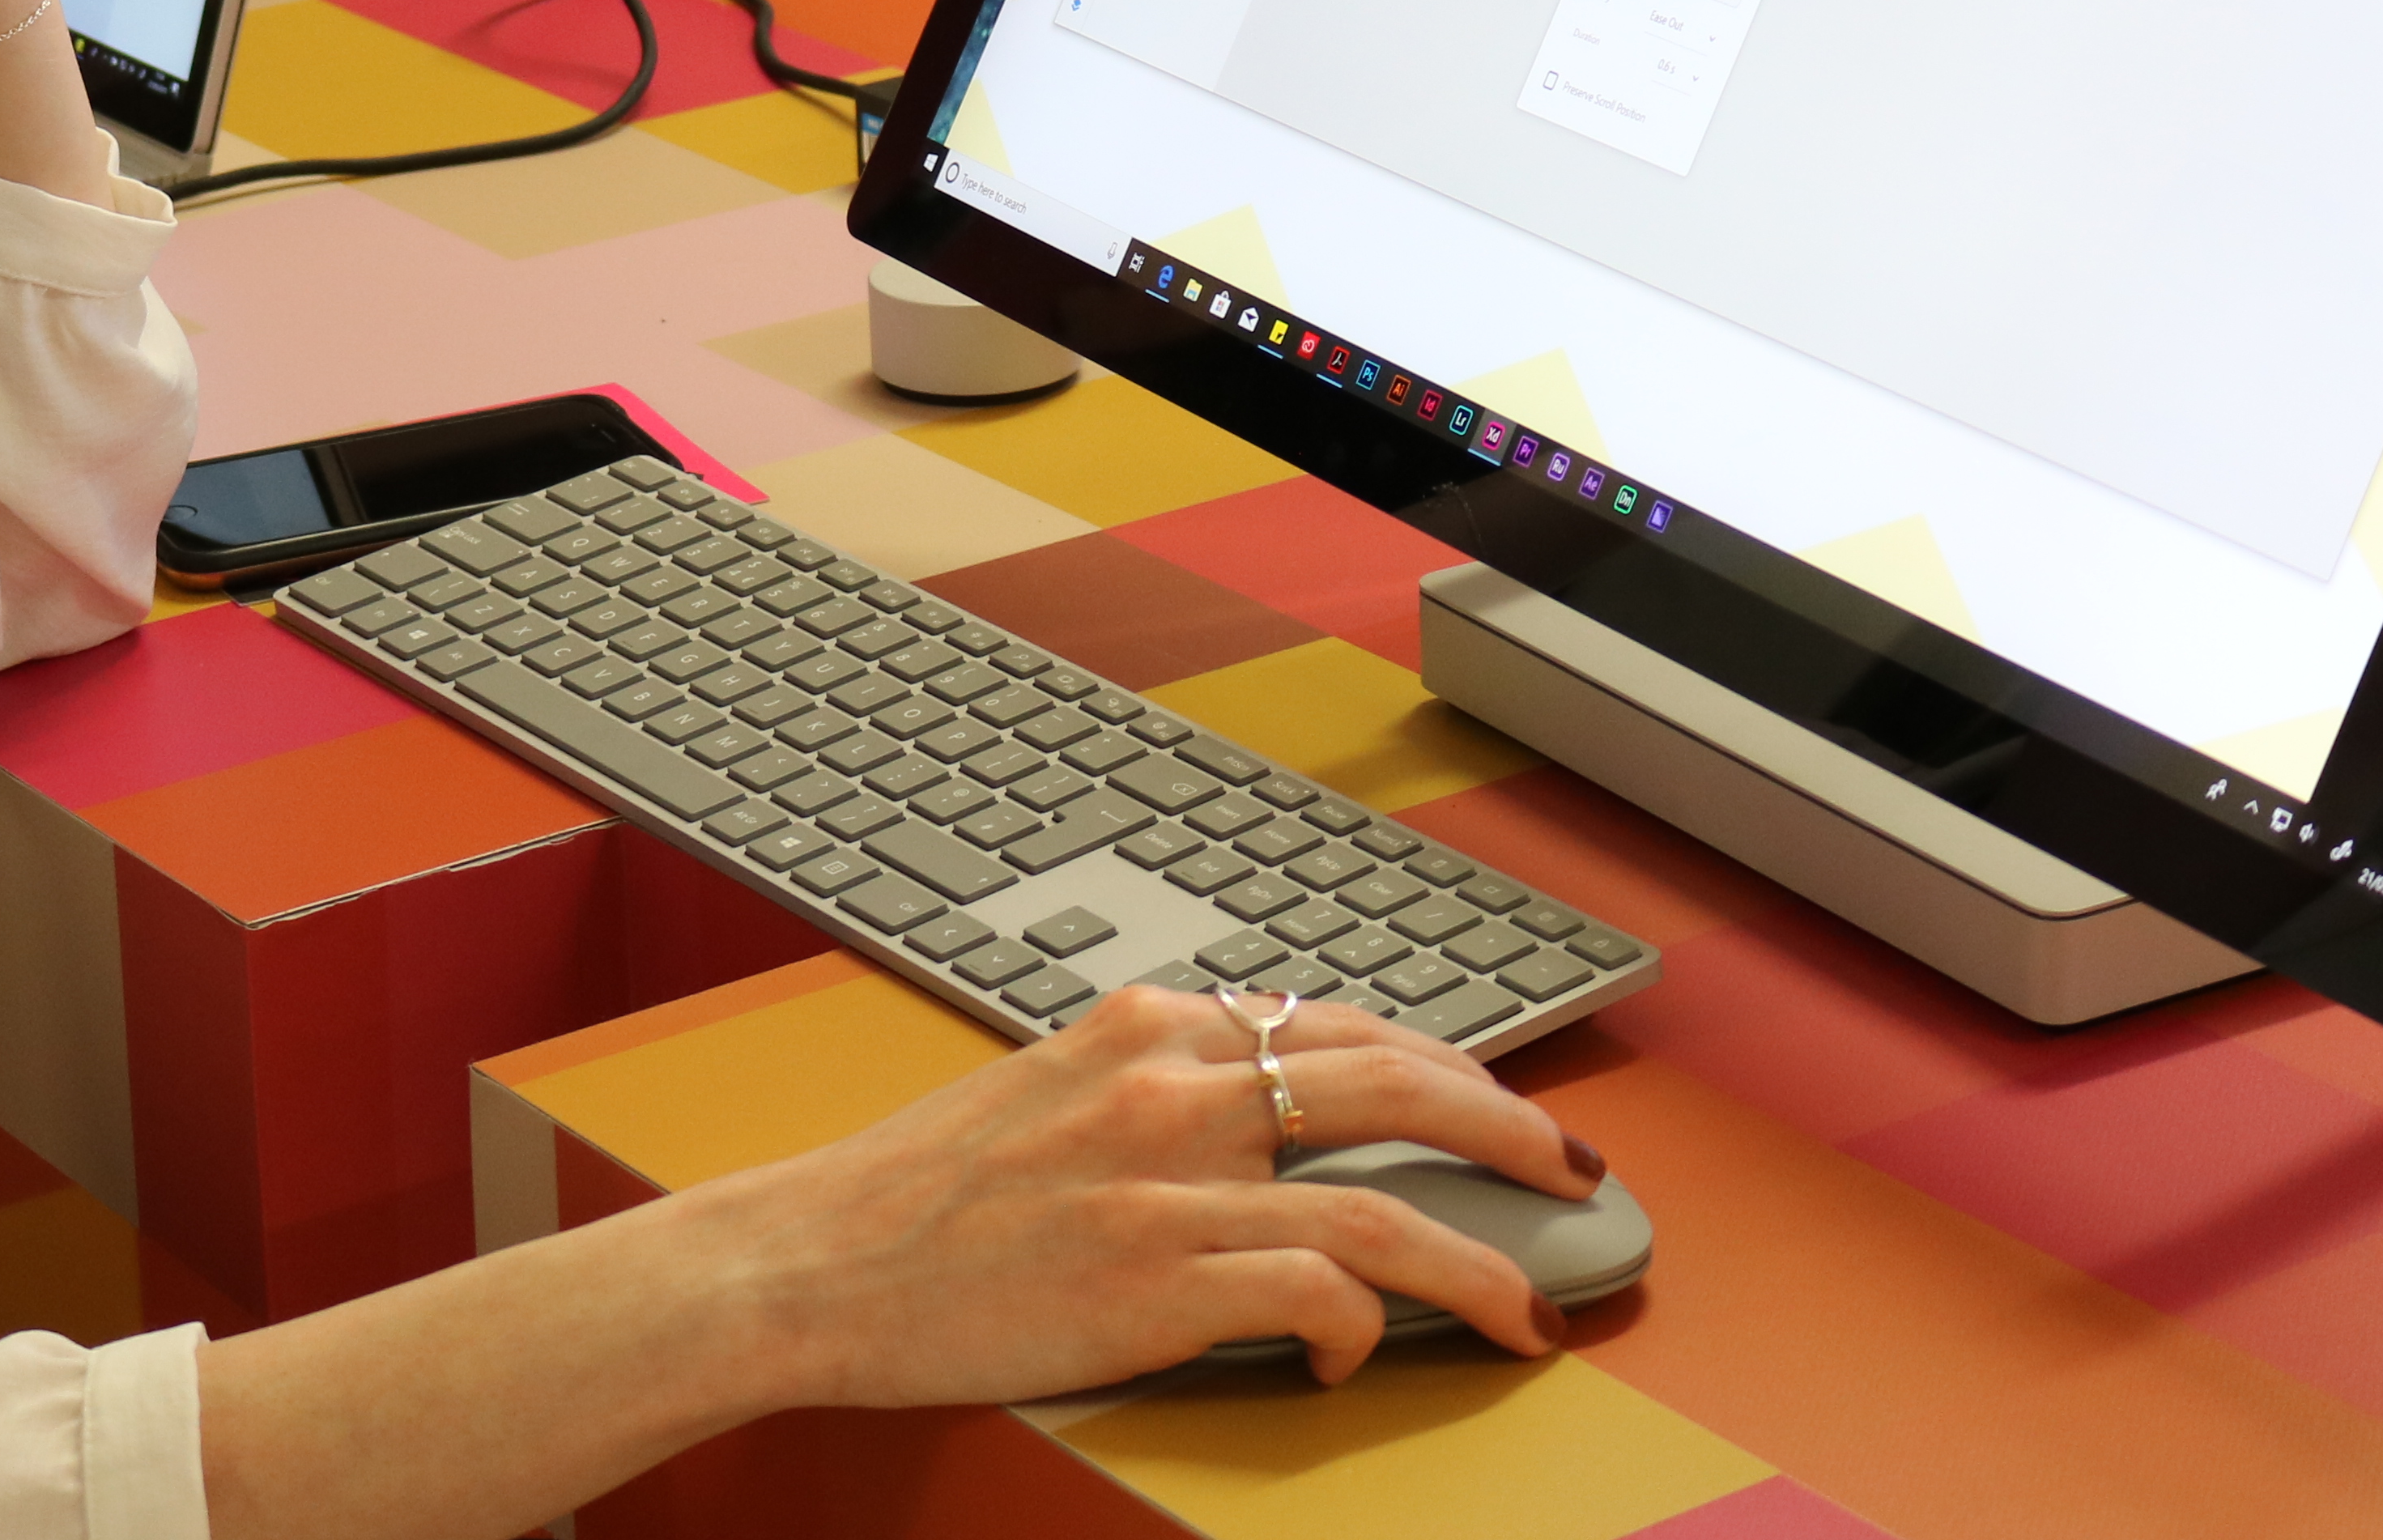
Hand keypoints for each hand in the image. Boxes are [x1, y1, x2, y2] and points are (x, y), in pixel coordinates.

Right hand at [694, 984, 1607, 1398]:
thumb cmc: (920, 1196)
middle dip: (1510, 1128)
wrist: (808, 1261)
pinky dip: (1361, 1330)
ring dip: (1480, 1264)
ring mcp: (1164, 1184)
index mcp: (1149, 1025)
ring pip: (1380, 1205)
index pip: (1343, 1023)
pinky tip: (1354, 1359)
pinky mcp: (1150, 1282)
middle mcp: (1170, 1083)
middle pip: (1395, 1082)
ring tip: (1527, 1312)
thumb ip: (1161, 1083)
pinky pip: (1314, 1297)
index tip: (1498, 1104)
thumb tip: (1273, 1102)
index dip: (1447, 1066)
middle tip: (1573, 1176)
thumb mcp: (1051, 1090)